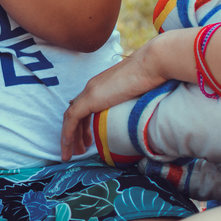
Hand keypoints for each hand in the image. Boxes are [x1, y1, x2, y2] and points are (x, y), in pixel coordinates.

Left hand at [60, 36, 174, 160]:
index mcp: (101, 86)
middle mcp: (92, 88)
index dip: (83, 126)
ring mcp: (90, 92)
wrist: (151, 65)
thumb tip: (137, 120)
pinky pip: (72, 118)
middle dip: (75, 135)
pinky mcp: (90, 98)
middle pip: (75, 114)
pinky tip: (69, 145)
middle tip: (77, 151)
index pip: (85, 108)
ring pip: (70, 118)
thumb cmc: (152, 77)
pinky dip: (68, 132)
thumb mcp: (137, 95)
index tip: (88, 142)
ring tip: (71, 155)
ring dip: (69, 138)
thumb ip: (129, 105)